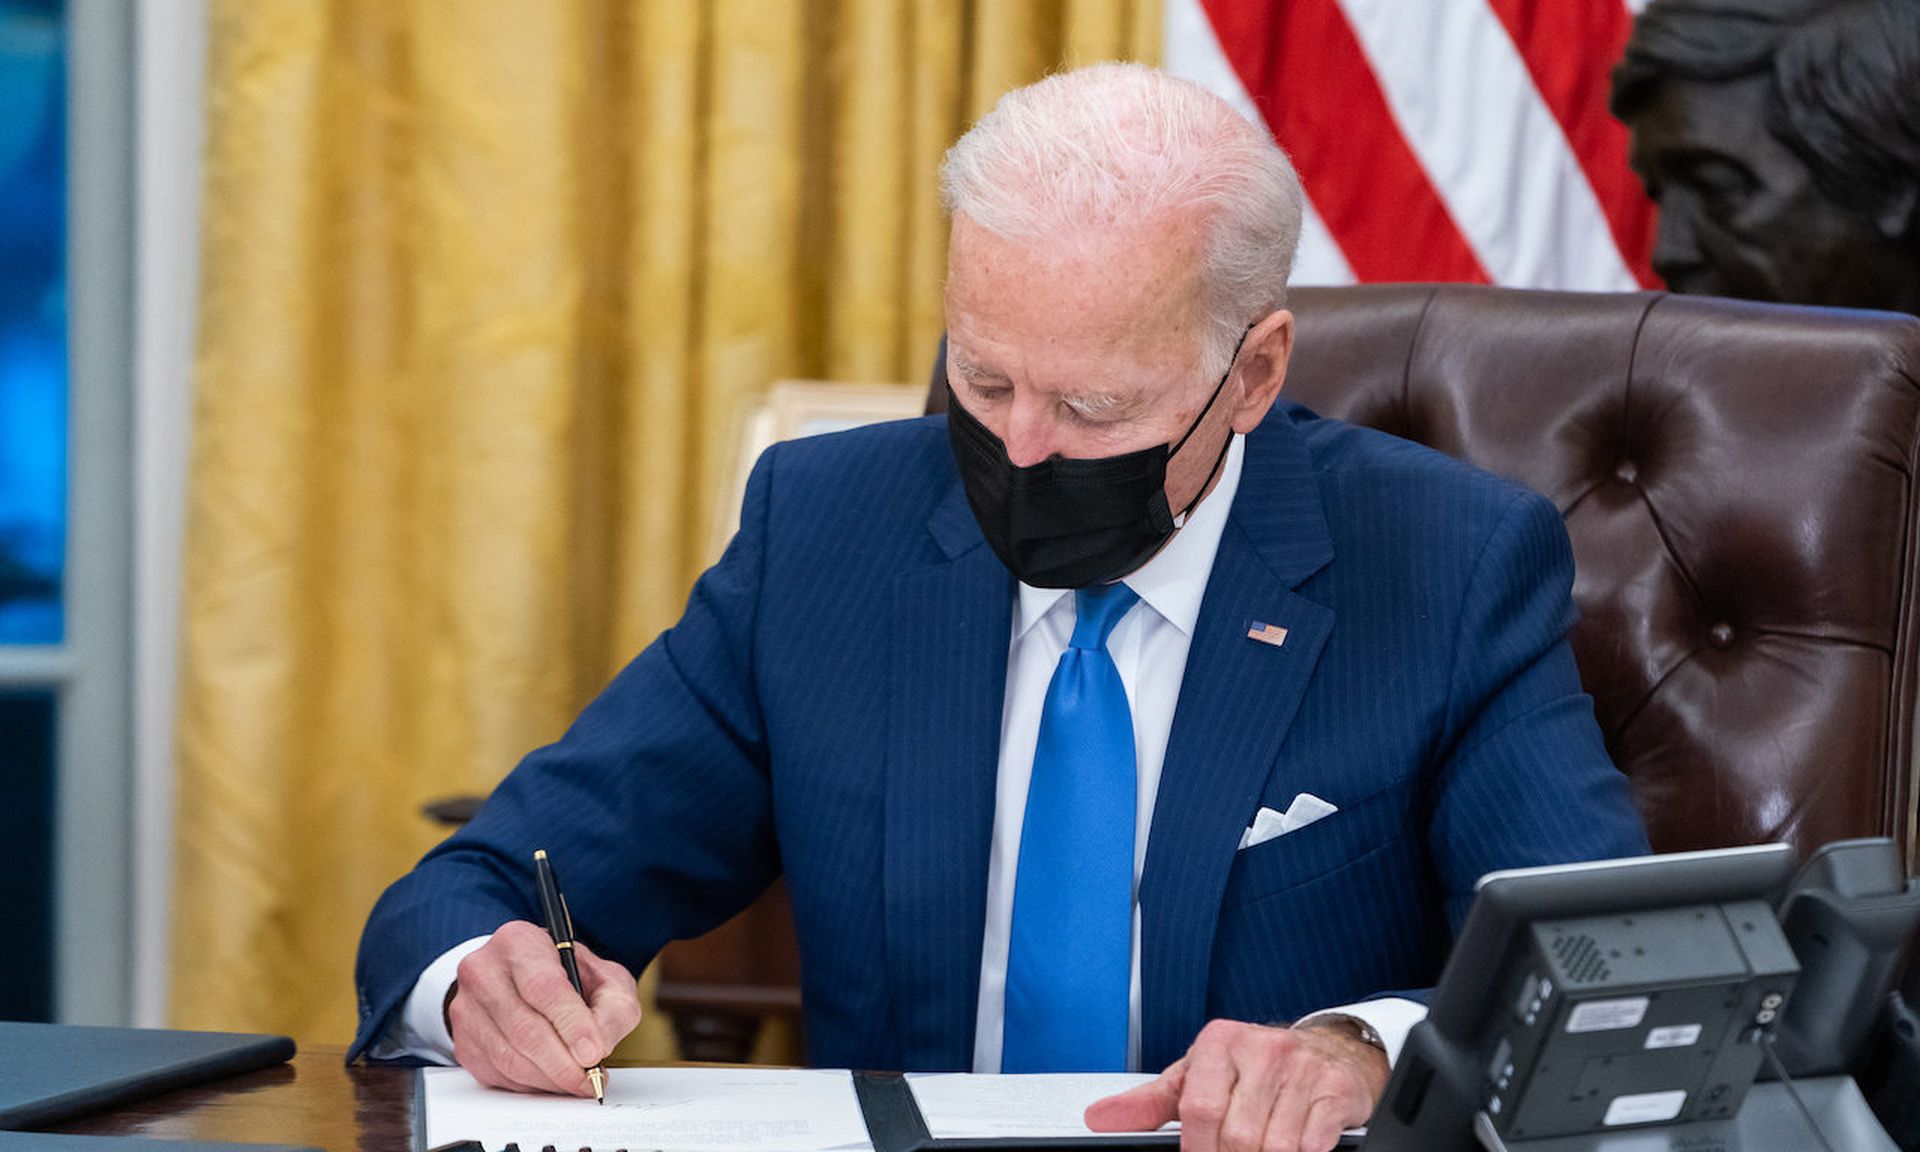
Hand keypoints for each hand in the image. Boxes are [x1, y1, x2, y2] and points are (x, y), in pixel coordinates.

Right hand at [446, 920, 641, 1095]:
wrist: (519, 980)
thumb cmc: (566, 976)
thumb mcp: (604, 977)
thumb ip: (612, 1008)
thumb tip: (597, 1048)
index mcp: (519, 942)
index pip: (543, 987)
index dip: (571, 1024)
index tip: (593, 1053)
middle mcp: (484, 971)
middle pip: (524, 1028)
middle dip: (563, 1063)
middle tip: (590, 1079)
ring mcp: (467, 1008)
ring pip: (510, 1057)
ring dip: (550, 1078)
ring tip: (578, 1081)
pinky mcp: (463, 1041)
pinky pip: (498, 1074)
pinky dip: (532, 1084)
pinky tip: (552, 1078)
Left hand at [1084, 1018, 1387, 1151]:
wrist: (1327, 1051)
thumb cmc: (1253, 1068)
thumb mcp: (1197, 1076)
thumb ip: (1150, 1103)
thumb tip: (1099, 1118)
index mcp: (1219, 1043)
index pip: (1199, 1108)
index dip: (1195, 1149)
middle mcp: (1262, 1050)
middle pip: (1237, 1134)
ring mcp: (1302, 1070)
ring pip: (1276, 1146)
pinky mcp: (1335, 1091)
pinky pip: (1313, 1144)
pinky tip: (1292, 1149)